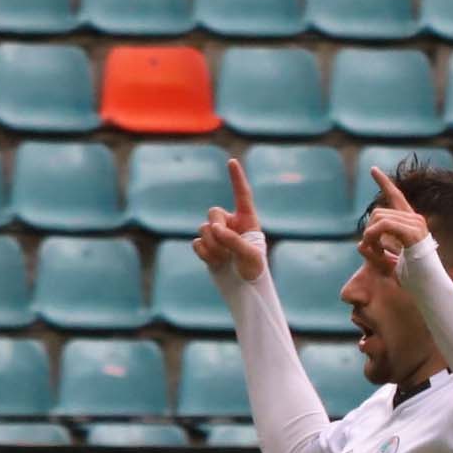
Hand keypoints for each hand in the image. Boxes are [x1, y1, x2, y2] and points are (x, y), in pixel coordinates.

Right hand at [191, 157, 263, 281]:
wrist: (246, 290)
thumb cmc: (254, 270)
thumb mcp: (250, 255)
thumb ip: (234, 240)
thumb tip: (214, 229)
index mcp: (247, 220)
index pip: (242, 195)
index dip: (237, 178)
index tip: (232, 162)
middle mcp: (231, 224)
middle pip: (213, 213)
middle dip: (217, 229)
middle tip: (226, 246)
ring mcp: (218, 236)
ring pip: (203, 229)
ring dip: (212, 245)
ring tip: (225, 259)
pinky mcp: (207, 248)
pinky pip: (197, 244)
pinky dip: (204, 253)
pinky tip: (215, 262)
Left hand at [359, 164, 429, 278]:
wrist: (430, 288)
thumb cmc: (411, 279)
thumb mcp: (388, 261)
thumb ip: (375, 249)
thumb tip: (360, 244)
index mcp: (411, 223)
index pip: (396, 196)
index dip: (384, 182)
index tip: (373, 169)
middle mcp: (415, 219)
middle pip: (377, 212)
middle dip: (368, 232)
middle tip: (370, 251)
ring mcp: (416, 224)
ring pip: (378, 218)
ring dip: (370, 237)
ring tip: (376, 255)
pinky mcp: (413, 232)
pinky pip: (384, 225)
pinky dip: (374, 236)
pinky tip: (374, 248)